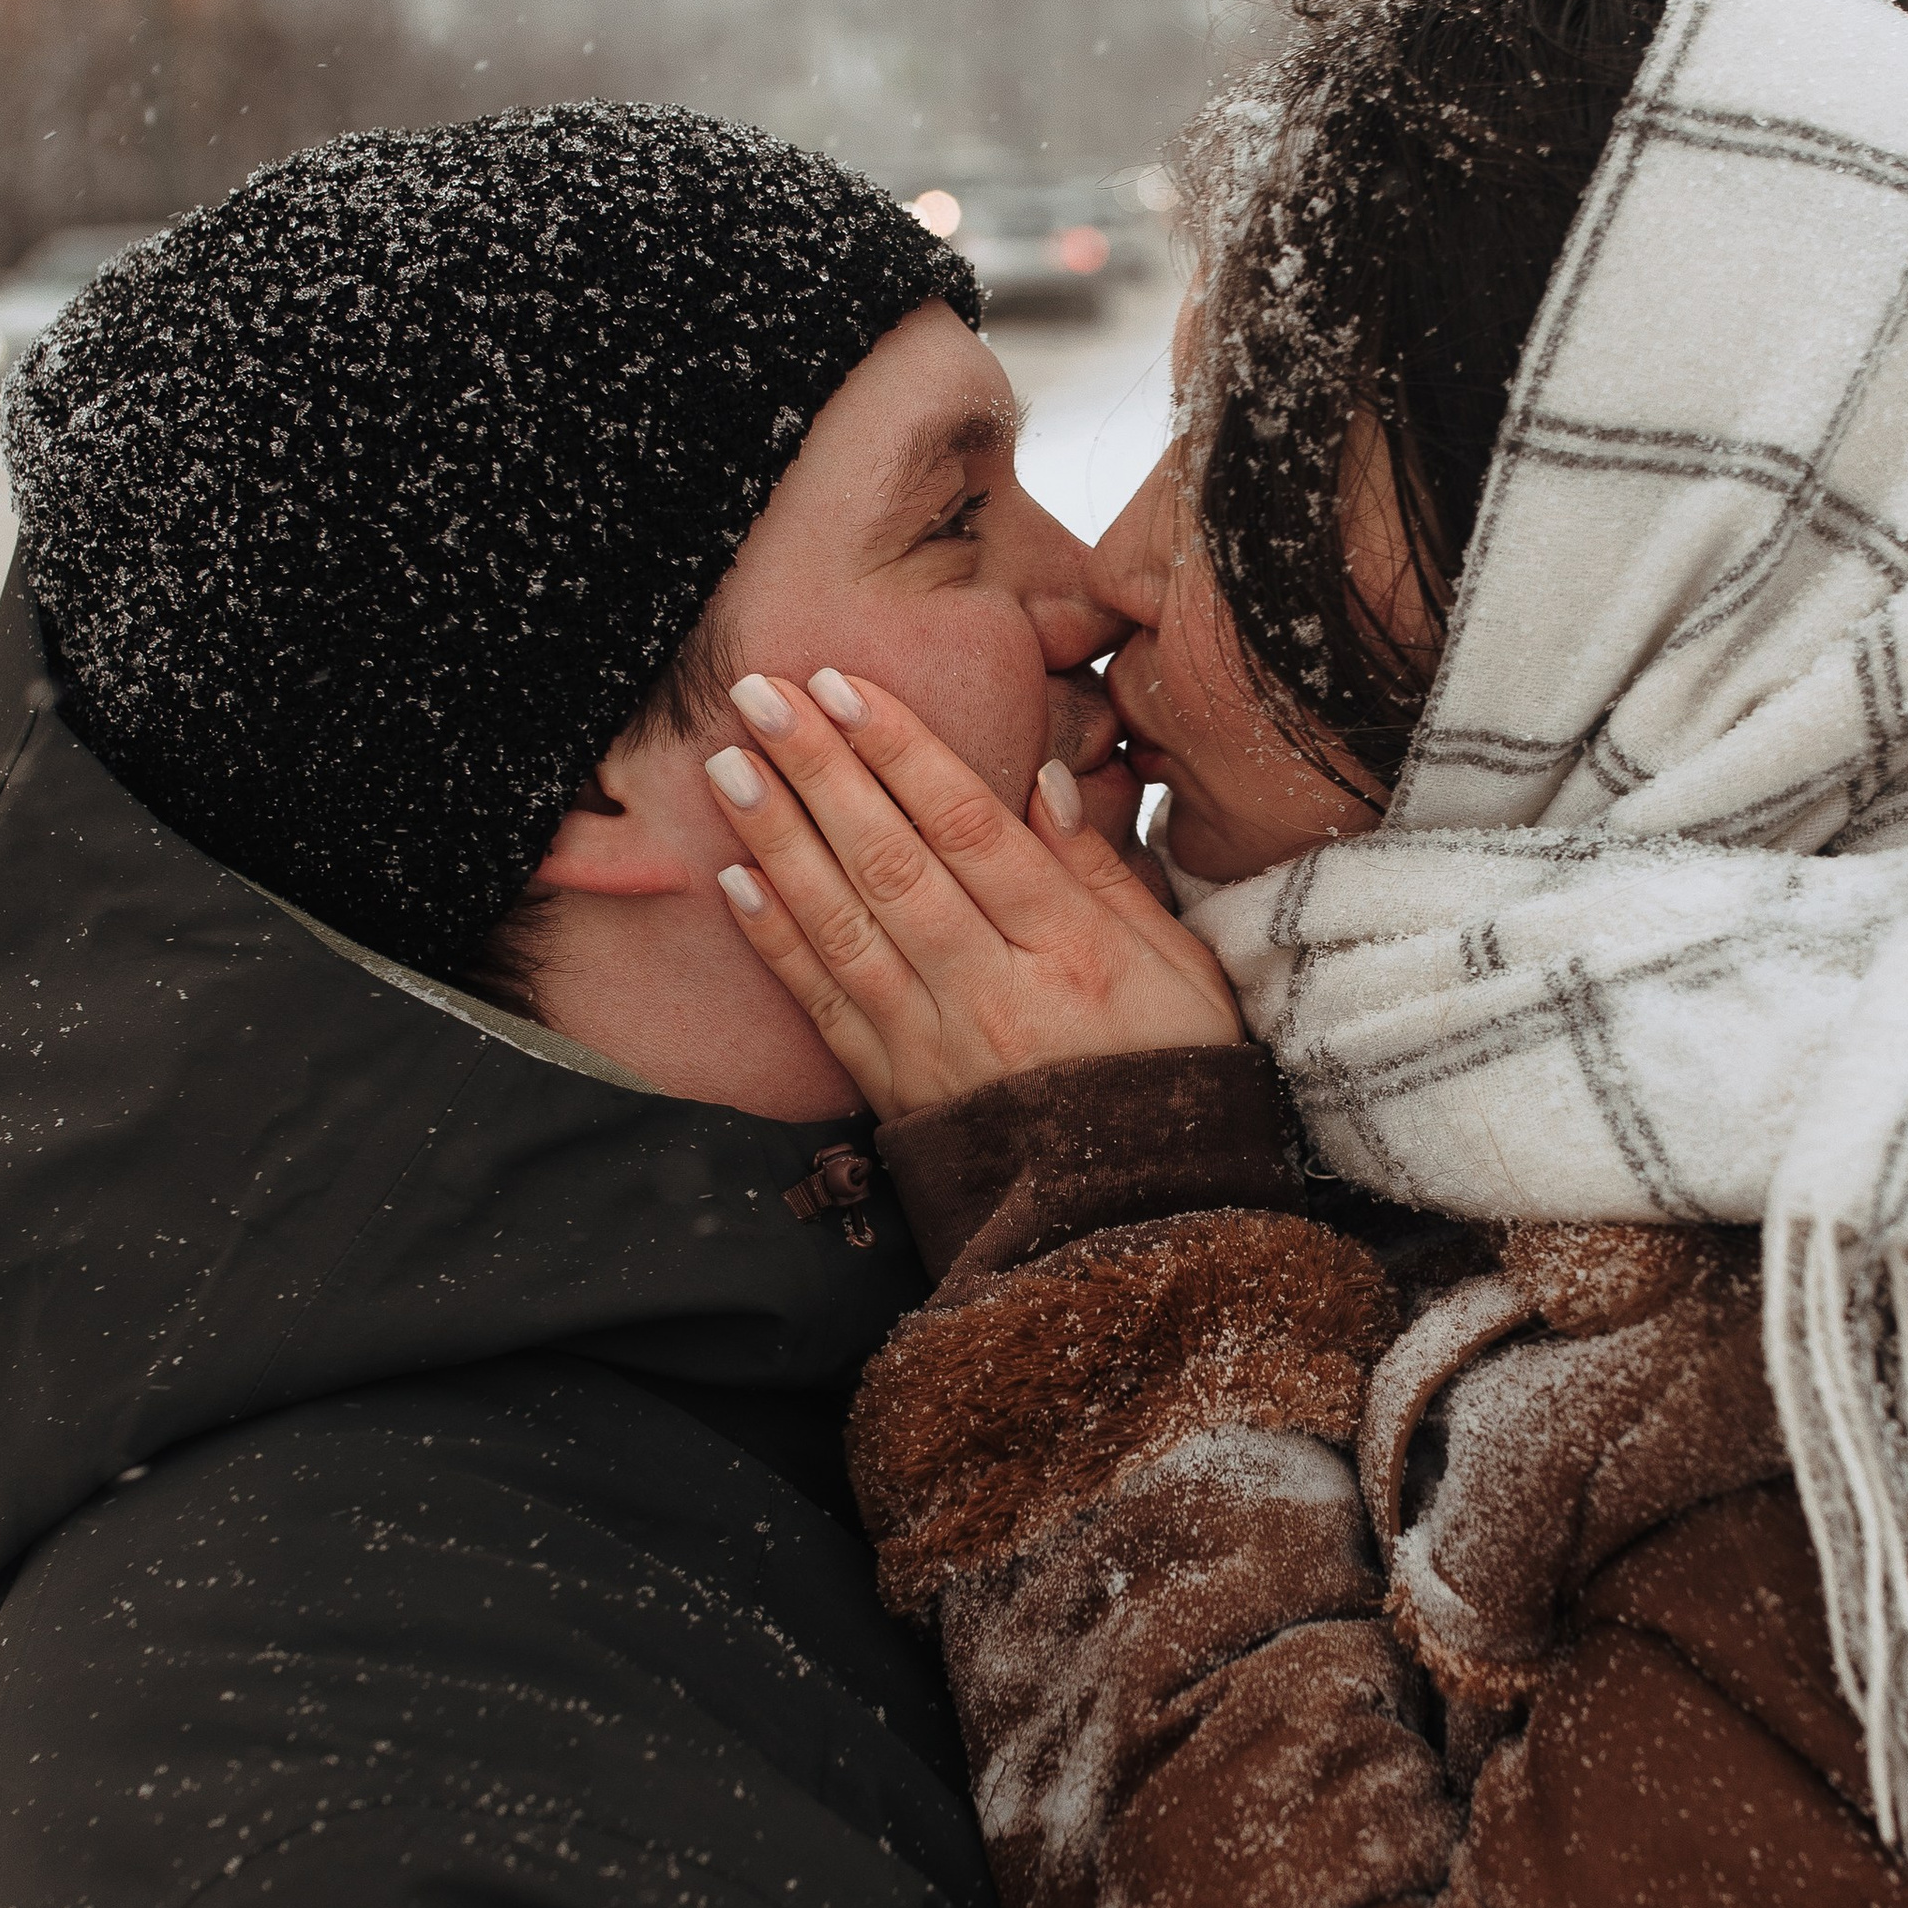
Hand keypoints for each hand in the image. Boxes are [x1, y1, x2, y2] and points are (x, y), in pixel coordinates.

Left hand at [704, 666, 1243, 1121]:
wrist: (1137, 1220)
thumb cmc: (1171, 1075)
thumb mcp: (1178, 967)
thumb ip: (1103, 874)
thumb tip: (1040, 780)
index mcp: (1072, 951)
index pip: (971, 830)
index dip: (903, 752)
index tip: (846, 687)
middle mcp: (994, 994)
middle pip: (894, 863)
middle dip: (822, 772)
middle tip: (760, 696)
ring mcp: (936, 1046)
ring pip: (846, 926)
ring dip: (780, 841)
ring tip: (729, 769)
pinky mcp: (898, 1092)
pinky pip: (825, 1007)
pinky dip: (777, 943)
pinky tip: (736, 881)